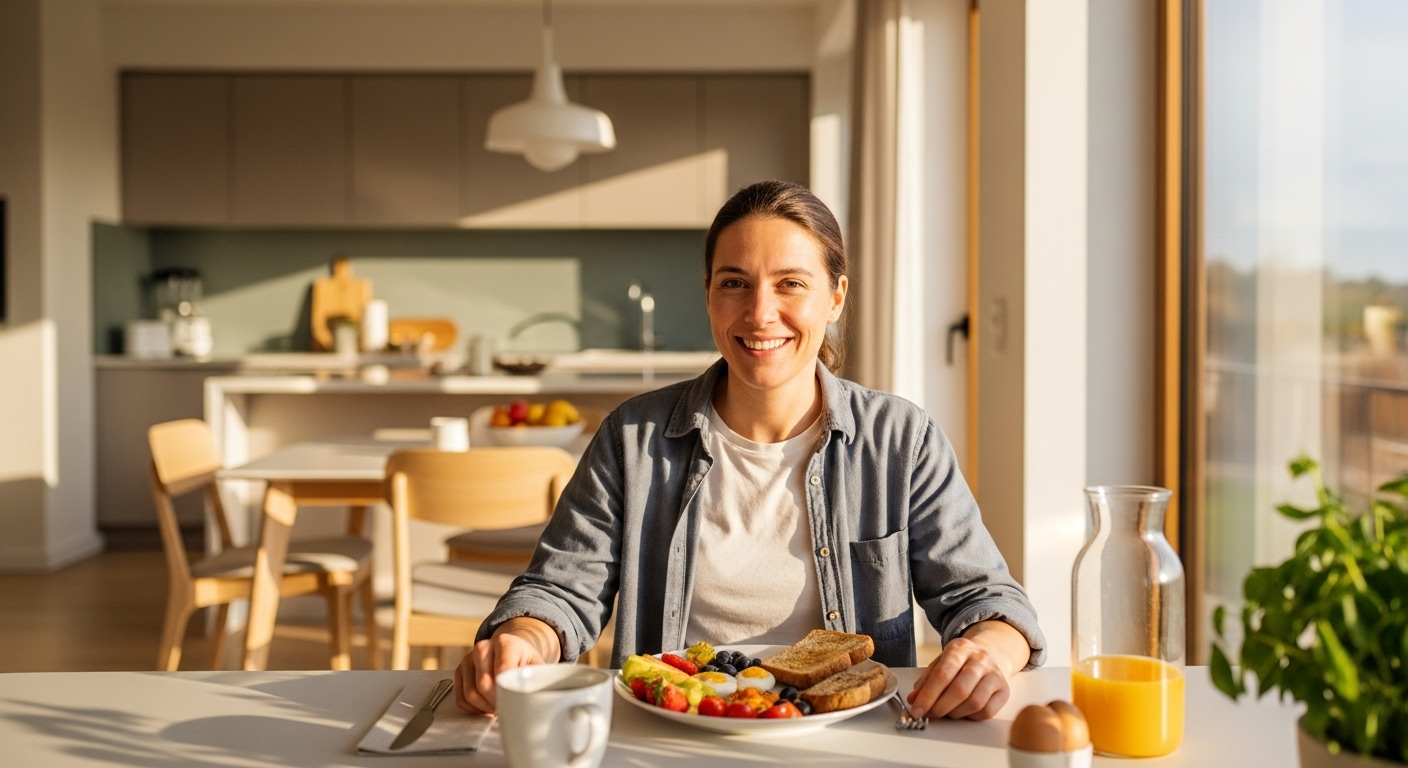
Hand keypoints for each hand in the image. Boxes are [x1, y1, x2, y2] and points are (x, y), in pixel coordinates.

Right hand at [454, 617, 561, 713]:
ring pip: (470, 693)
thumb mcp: (537, 666)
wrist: (512, 650)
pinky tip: (487, 707)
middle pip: (483, 684)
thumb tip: (542, 699)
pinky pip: (461, 698)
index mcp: (505, 643)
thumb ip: (539, 679)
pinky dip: (474, 709)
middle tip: (508, 709)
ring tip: (499, 708)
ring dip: (485, 708)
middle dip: (496, 702)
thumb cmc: (526, 661)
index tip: (515, 703)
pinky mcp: (460, 671)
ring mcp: (468, 659)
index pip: (501, 670)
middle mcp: (483, 647)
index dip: (507, 692)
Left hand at [906, 620, 1028, 720]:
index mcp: (959, 649)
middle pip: (959, 690)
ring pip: (974, 702)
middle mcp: (980, 659)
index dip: (928, 696)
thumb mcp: (940, 663)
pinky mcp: (1004, 690)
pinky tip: (964, 711)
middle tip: (930, 714)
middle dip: (940, 707)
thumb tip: (914, 700)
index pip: (942, 674)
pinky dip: (971, 717)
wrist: (988, 654)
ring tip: (947, 712)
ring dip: (955, 713)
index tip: (917, 710)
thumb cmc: (960, 662)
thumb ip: (926, 680)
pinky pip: (987, 711)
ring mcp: (995, 674)